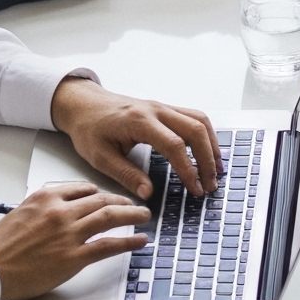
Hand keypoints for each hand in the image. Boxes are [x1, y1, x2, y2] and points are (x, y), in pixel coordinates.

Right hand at [0, 180, 148, 299]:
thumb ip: (44, 207)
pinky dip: (128, 241)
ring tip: (144, 216)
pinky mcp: (73, 257)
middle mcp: (60, 211)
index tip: (110, 197)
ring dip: (132, 215)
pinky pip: (108, 245)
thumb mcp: (20, 213)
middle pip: (102, 200)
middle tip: (135, 205)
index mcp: (46, 197)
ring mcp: (68, 234)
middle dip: (122, 202)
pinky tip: (139, 240)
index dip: (102, 193)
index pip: (84, 188)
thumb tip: (62, 207)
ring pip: (110, 217)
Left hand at [50, 78, 220, 201]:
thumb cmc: (89, 129)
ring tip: (216, 169)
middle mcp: (156, 110)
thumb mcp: (100, 157)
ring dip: (212, 145)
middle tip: (210, 184)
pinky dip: (205, 135)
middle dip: (207, 159)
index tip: (195, 189)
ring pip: (199, 120)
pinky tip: (207, 151)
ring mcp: (163, 107)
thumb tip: (148, 194)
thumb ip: (126, 175)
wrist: (83, 105)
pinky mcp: (165, 109)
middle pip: (195, 130)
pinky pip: (194, 117)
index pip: (175, 145)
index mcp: (140, 121)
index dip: (188, 169)